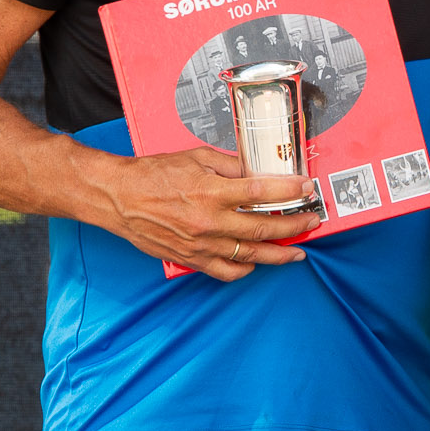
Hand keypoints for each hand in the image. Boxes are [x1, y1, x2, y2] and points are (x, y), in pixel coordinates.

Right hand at [93, 144, 317, 280]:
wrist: (118, 197)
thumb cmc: (152, 175)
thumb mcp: (196, 158)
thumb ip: (230, 167)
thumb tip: (258, 174)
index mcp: (211, 191)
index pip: (263, 192)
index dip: (290, 191)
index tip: (306, 189)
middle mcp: (209, 221)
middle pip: (264, 227)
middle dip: (294, 225)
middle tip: (311, 221)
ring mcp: (201, 244)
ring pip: (250, 254)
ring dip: (279, 254)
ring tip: (297, 251)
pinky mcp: (191, 258)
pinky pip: (226, 271)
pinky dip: (245, 269)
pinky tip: (256, 262)